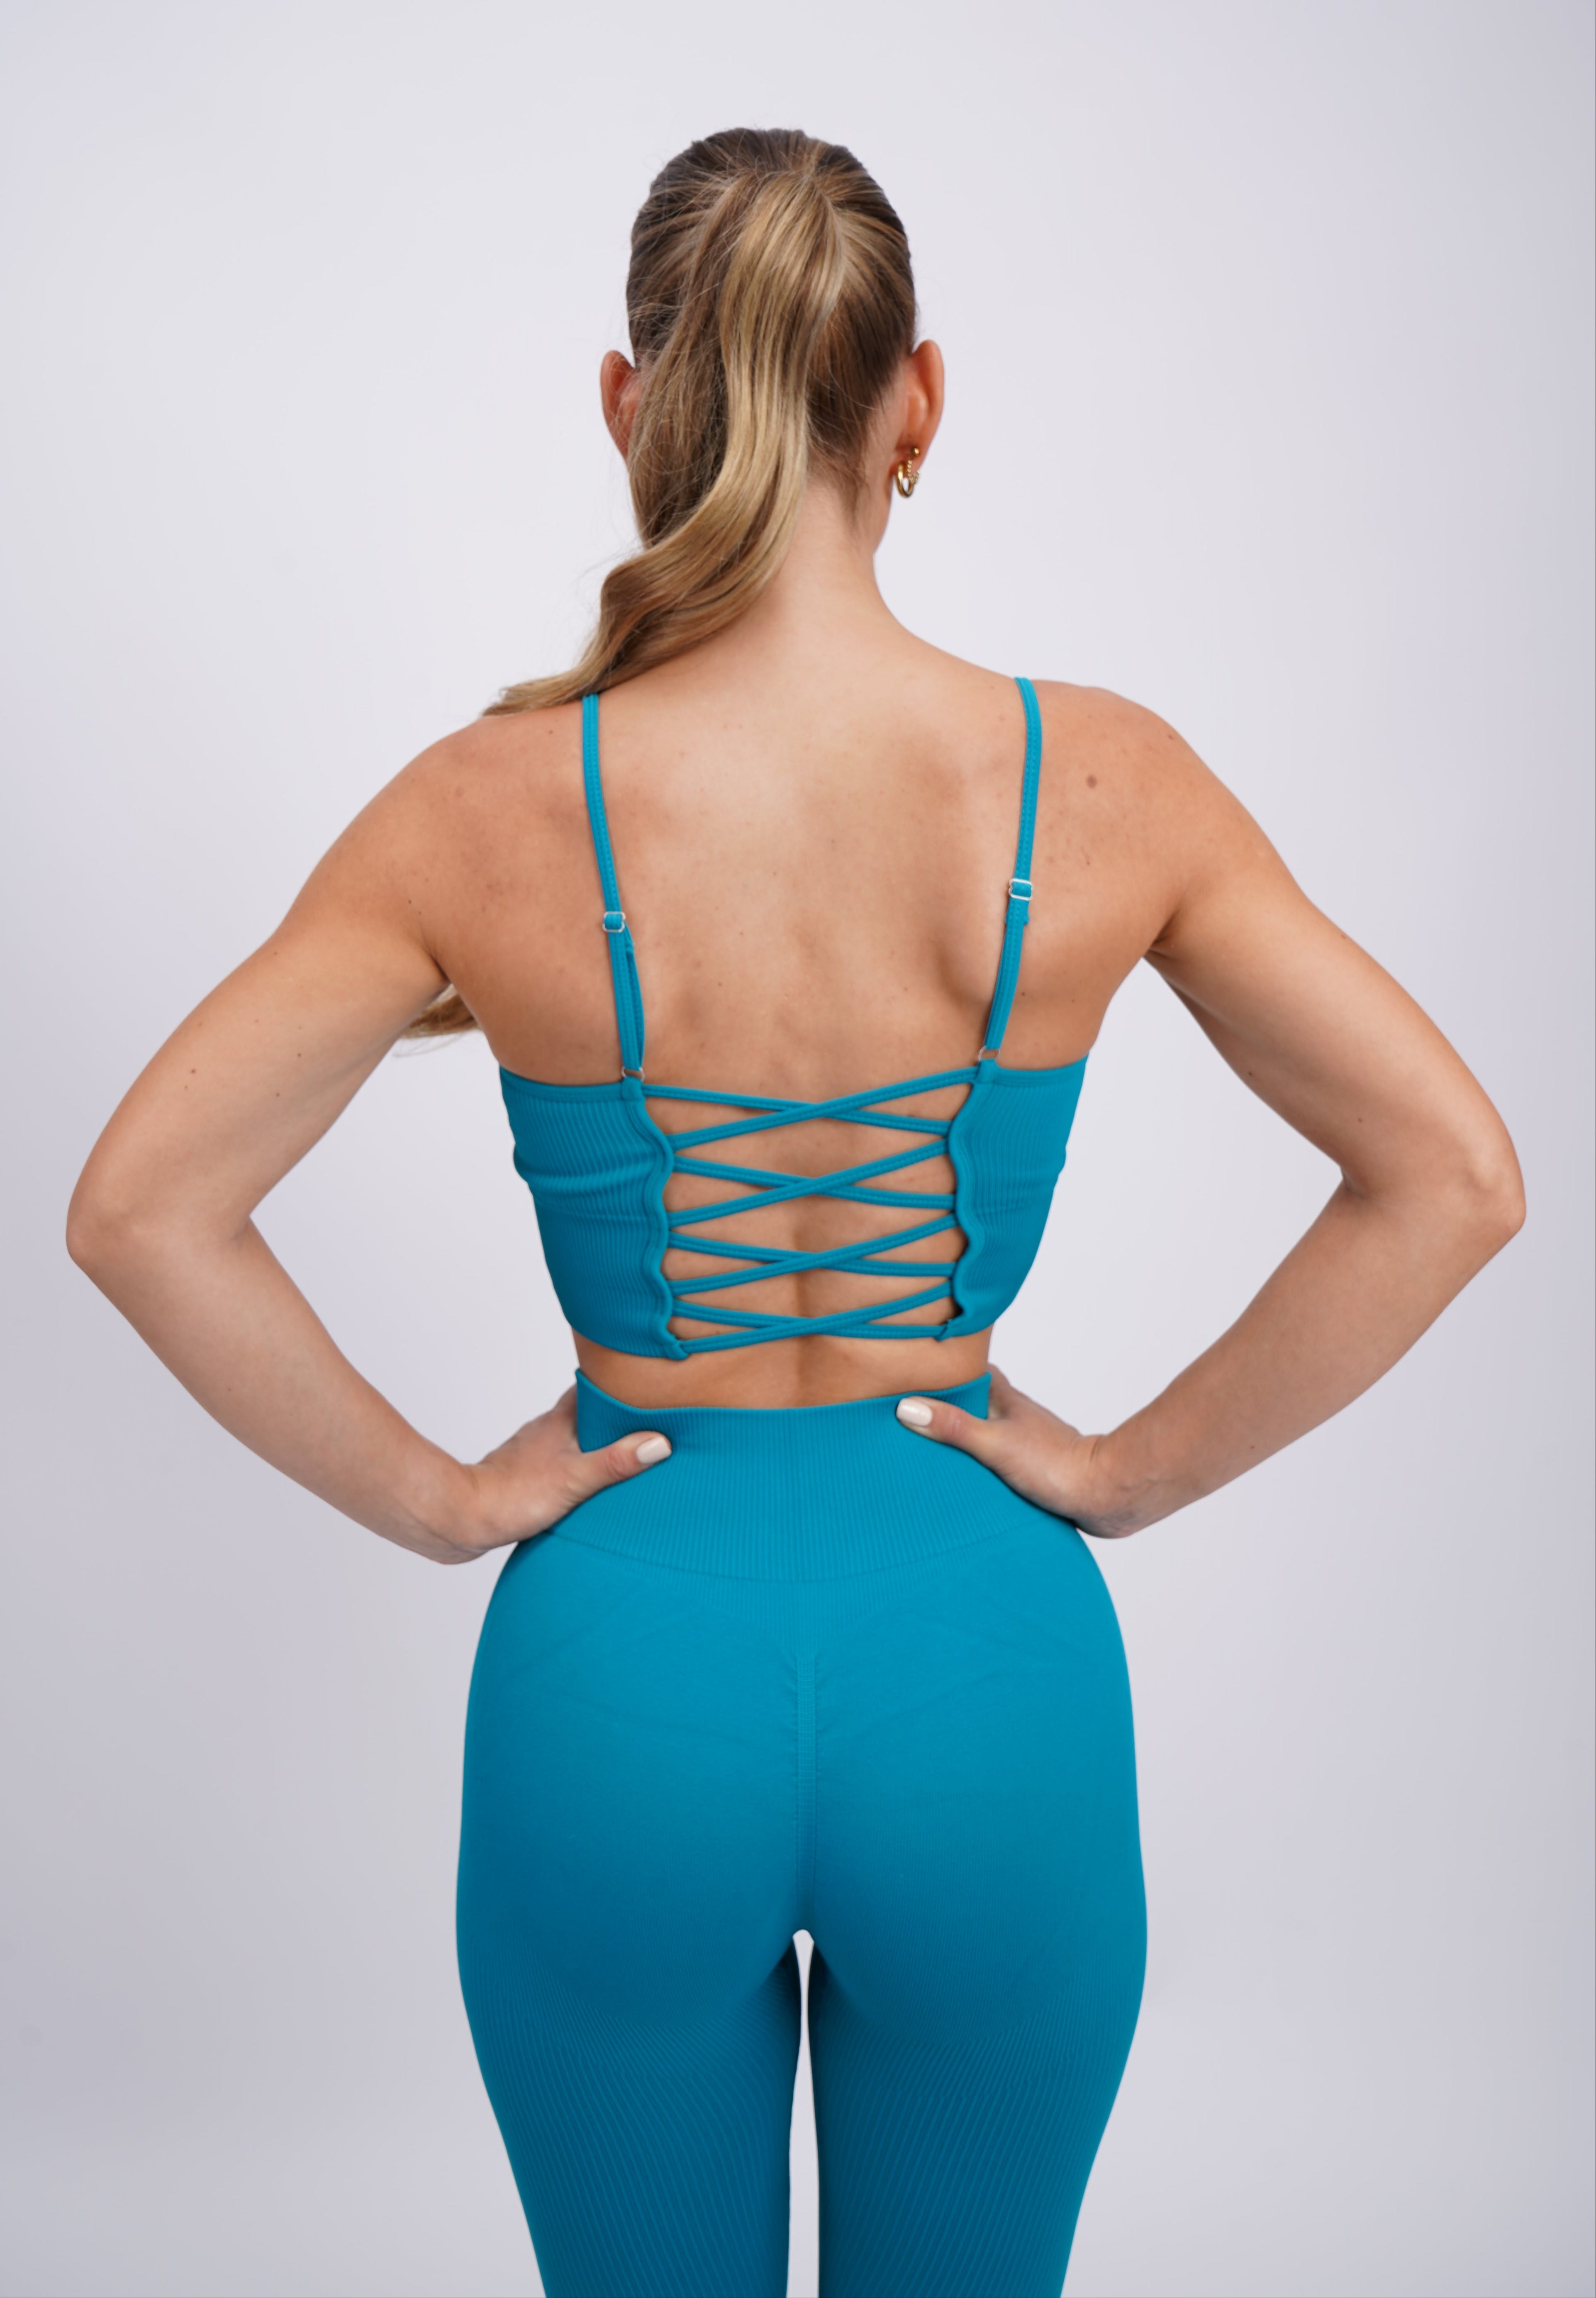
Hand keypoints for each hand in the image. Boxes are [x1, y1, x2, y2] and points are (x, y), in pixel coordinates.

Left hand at [433, 1386, 670, 1563]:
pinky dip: (577, 1466)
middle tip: (649, 1419)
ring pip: (573, 1438)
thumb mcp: (575, 1478)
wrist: (460, 1518)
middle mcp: (546, 1430)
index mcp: (560, 1421)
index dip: (621, 1382)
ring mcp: (533, 1453)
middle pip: (588, 1412)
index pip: (596, 1386)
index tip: (648, 1381)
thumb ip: (616, 1461)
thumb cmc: (512, 1496)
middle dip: (615, 1415)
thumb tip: (659, 1442)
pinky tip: (589, 1484)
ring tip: (627, 1454)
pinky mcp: (524, 1476)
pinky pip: (560, 1462)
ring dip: (596, 1443)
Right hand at [895, 1367, 1133, 1538]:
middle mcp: (1014, 1417)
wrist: (1104, 1495)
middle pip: (973, 1403)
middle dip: (946, 1407)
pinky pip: (995, 1461)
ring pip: (985, 1433)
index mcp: (1005, 1400)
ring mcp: (1024, 1443)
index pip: (971, 1371)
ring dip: (962, 1439)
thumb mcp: (994, 1443)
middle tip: (911, 1412)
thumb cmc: (1056, 1465)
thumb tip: (907, 1407)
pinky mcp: (1031, 1470)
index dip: (945, 1368)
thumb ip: (953, 1427)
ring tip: (927, 1450)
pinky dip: (978, 1466)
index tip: (916, 1367)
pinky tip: (963, 1481)